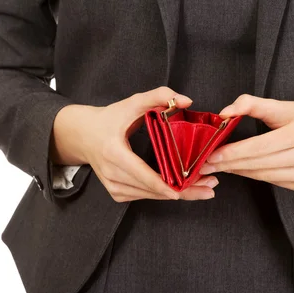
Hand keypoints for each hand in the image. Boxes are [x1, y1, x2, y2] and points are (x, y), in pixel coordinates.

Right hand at [50, 87, 218, 201]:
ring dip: (177, 194)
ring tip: (203, 189)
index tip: (184, 190)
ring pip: (150, 196)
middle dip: (182, 190)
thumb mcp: (132, 102)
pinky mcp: (117, 193)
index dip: (164, 185)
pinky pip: (145, 196)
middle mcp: (112, 174)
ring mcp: (113, 187)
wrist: (84, 135)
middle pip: (151, 190)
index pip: (142, 174)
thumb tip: (187, 101)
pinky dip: (163, 193)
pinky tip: (183, 189)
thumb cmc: (110, 118)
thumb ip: (159, 96)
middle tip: (209, 187)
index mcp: (114, 153)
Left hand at [198, 94, 293, 191]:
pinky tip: (244, 170)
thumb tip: (224, 112)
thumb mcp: (283, 105)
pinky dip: (256, 175)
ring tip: (221, 167)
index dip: (233, 153)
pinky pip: (274, 182)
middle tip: (206, 165)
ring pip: (264, 176)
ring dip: (240, 172)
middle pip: (259, 164)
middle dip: (229, 165)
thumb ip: (252, 105)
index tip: (211, 156)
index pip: (259, 147)